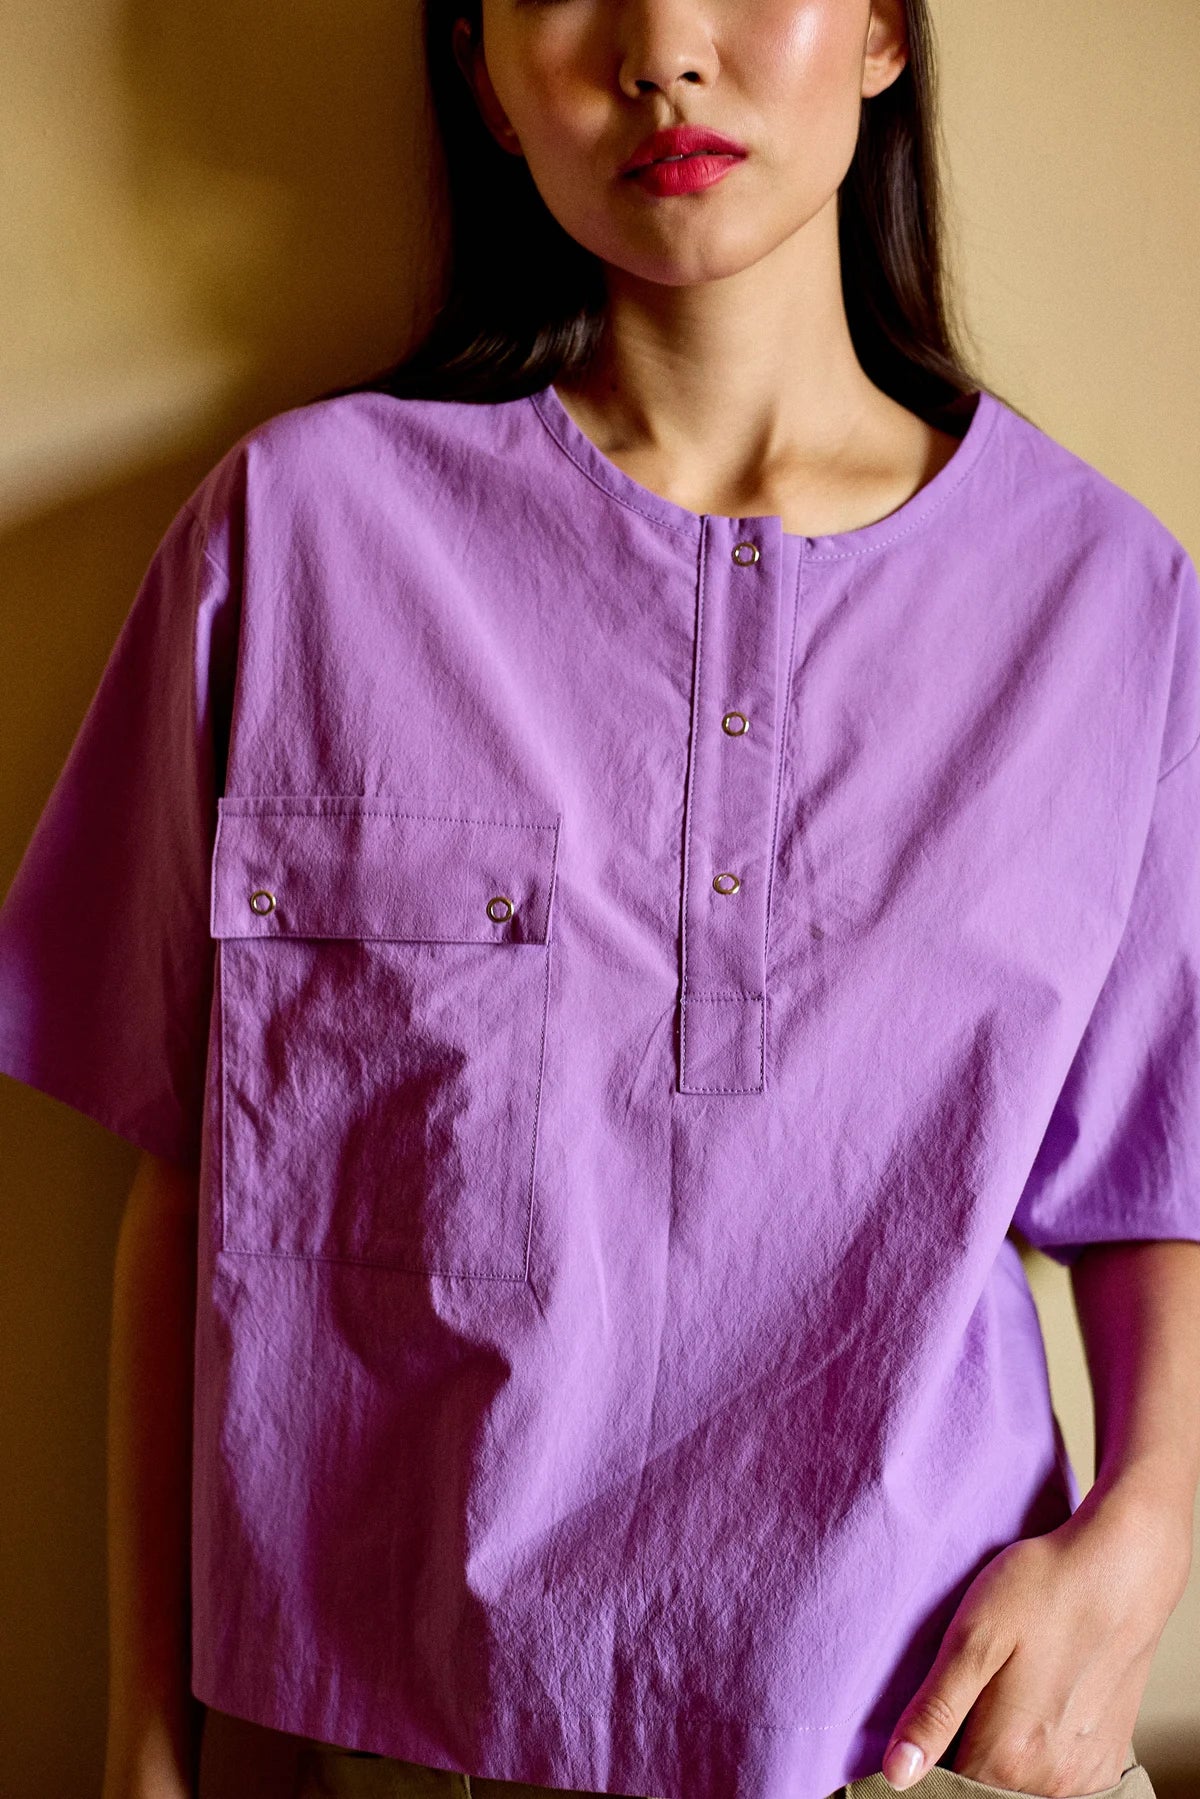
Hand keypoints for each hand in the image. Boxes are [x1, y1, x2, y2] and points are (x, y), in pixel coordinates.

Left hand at [879, 1481, 1190, 1793]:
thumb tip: (896, 1774)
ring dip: (1005, 1753)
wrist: (1123, 1567)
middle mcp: (1051, 1780)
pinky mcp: (1108, 1758)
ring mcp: (1085, 1773)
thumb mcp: (973, 1637)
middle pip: (985, 1787)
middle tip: (972, 1689)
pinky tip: (1038, 1703)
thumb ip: (934, 1711)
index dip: (929, 1752)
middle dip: (968, 1751)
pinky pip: (1059, 1777)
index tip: (931, 1712)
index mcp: (1007, 1755)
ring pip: (1022, 1785)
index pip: (946, 1784)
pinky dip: (1041, 1753)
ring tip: (1003, 1692)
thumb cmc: (1043, 1589)